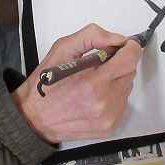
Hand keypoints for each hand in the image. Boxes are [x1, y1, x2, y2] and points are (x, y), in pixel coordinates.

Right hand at [13, 24, 141, 142]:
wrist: (34, 117)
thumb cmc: (46, 82)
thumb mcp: (62, 49)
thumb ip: (92, 37)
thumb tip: (117, 39)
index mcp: (92, 81)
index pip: (130, 59)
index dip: (129, 48)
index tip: (122, 46)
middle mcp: (103, 102)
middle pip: (130, 72)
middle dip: (119, 63)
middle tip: (99, 65)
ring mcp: (108, 117)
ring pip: (127, 88)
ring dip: (116, 80)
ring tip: (94, 82)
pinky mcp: (109, 127)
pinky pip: (122, 104)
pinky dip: (113, 96)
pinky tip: (95, 96)